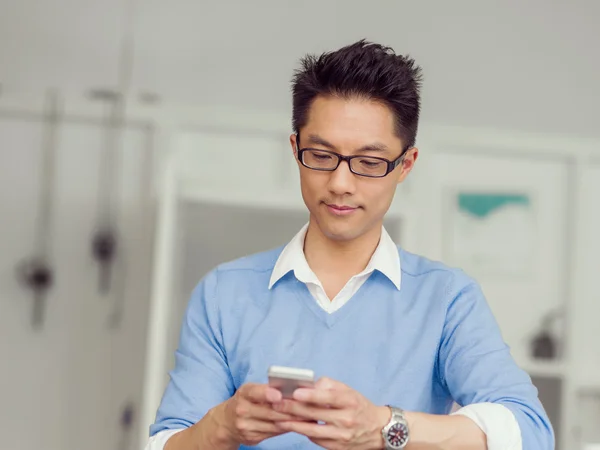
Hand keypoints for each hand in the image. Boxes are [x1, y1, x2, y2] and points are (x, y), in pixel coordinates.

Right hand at [216, 383, 306, 446]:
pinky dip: (287, 428)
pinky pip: (273, 433)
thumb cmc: (245, 401)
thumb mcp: (251, 391)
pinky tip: (298, 425)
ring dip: (292, 421)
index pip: (254, 392)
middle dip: (290, 409)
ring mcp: (246, 426)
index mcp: (244, 393)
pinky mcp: (252, 438)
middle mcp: (242, 410)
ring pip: (274, 424)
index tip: (279, 395)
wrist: (226, 422)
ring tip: (308, 416)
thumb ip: (267, 389)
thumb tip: (292, 388)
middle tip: (307, 406)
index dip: (267, 394)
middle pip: (269, 411)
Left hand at [272, 377, 390, 449]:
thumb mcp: (348, 390)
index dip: (311, 395)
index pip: (328, 397)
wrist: (377, 429)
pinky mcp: (338, 448)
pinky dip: (304, 433)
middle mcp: (346, 419)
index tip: (295, 392)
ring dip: (293, 425)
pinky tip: (293, 427)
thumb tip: (309, 385)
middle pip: (316, 414)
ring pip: (312, 431)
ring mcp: (342, 436)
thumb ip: (328, 385)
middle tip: (277, 404)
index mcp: (349, 401)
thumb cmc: (358, 405)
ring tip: (278, 419)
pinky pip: (316, 440)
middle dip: (293, 409)